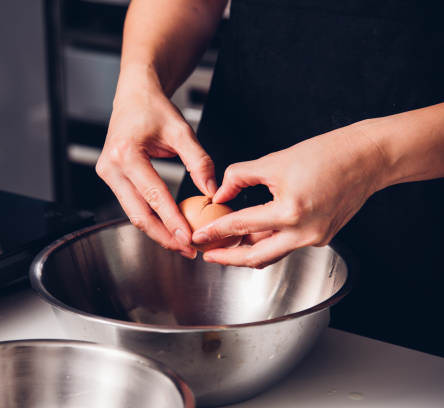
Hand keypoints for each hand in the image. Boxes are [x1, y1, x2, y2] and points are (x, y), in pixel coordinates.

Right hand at [96, 65, 216, 257]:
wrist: (134, 96)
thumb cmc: (155, 109)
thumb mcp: (182, 131)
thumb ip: (199, 162)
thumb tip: (212, 193)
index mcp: (126, 153)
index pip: (154, 195)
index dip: (172, 221)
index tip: (189, 239)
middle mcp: (110, 166)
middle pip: (138, 213)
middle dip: (164, 236)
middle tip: (187, 250)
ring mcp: (107, 174)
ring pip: (133, 214)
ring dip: (157, 231)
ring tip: (181, 244)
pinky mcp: (110, 178)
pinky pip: (131, 205)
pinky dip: (151, 218)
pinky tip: (168, 228)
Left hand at [192, 124, 385, 267]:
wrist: (367, 158)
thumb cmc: (325, 154)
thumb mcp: (273, 161)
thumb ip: (239, 178)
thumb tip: (220, 195)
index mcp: (290, 212)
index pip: (242, 226)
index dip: (215, 232)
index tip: (198, 237)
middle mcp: (305, 232)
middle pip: (256, 257)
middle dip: (228, 258)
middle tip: (208, 254)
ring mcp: (316, 239)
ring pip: (272, 253)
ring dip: (247, 251)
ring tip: (225, 244)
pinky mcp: (323, 237)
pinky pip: (287, 244)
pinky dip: (267, 241)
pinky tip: (251, 234)